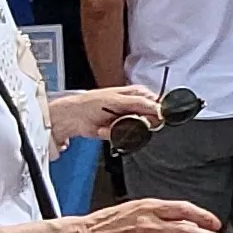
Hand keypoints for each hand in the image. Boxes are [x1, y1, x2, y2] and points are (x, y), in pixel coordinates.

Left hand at [48, 84, 162, 145]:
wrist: (74, 117)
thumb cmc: (91, 103)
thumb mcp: (117, 100)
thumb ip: (139, 103)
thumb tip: (157, 108)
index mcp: (138, 93)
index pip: (157, 105)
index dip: (154, 114)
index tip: (145, 119)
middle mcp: (135, 106)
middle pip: (149, 121)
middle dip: (135, 124)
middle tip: (121, 121)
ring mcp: (129, 119)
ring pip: (137, 132)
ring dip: (122, 130)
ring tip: (109, 125)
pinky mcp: (121, 131)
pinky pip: (126, 138)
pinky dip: (115, 136)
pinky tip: (105, 129)